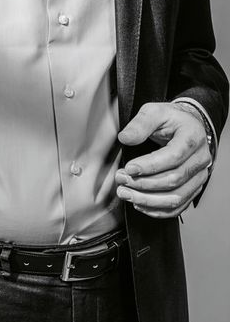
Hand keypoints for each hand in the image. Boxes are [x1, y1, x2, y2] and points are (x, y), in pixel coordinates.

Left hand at [115, 102, 211, 217]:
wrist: (186, 126)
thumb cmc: (171, 119)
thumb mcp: (154, 111)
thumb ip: (140, 123)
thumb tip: (125, 138)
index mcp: (192, 138)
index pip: (173, 157)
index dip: (149, 165)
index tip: (129, 168)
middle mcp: (200, 160)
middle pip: (174, 180)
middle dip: (144, 183)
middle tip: (122, 180)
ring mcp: (199, 176)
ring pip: (176, 197)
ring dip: (148, 200)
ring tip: (126, 194)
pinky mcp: (193, 188)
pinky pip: (178, 206)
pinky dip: (158, 209)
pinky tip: (140, 204)